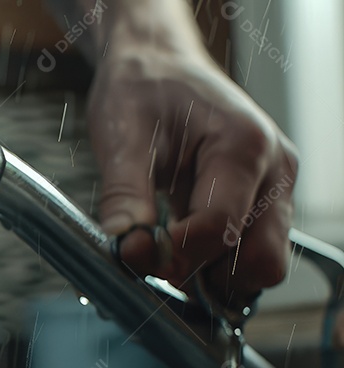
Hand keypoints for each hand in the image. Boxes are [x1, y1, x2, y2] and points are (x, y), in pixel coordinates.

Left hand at [90, 37, 297, 303]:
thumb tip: (126, 247)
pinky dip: (212, 263)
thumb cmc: (143, 89)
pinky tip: (174, 244)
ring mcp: (272, 189)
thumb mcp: (121, 135)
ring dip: (211, 273)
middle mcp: (273, 170)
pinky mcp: (259, 202)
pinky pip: (246, 252)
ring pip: (259, 264)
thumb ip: (125, 194)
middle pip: (260, 260)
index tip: (131, 254)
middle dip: (204, 272)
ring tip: (162, 249)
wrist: (156, 66)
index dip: (173, 253)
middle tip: (151, 260)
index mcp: (244, 145)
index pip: (220, 227)